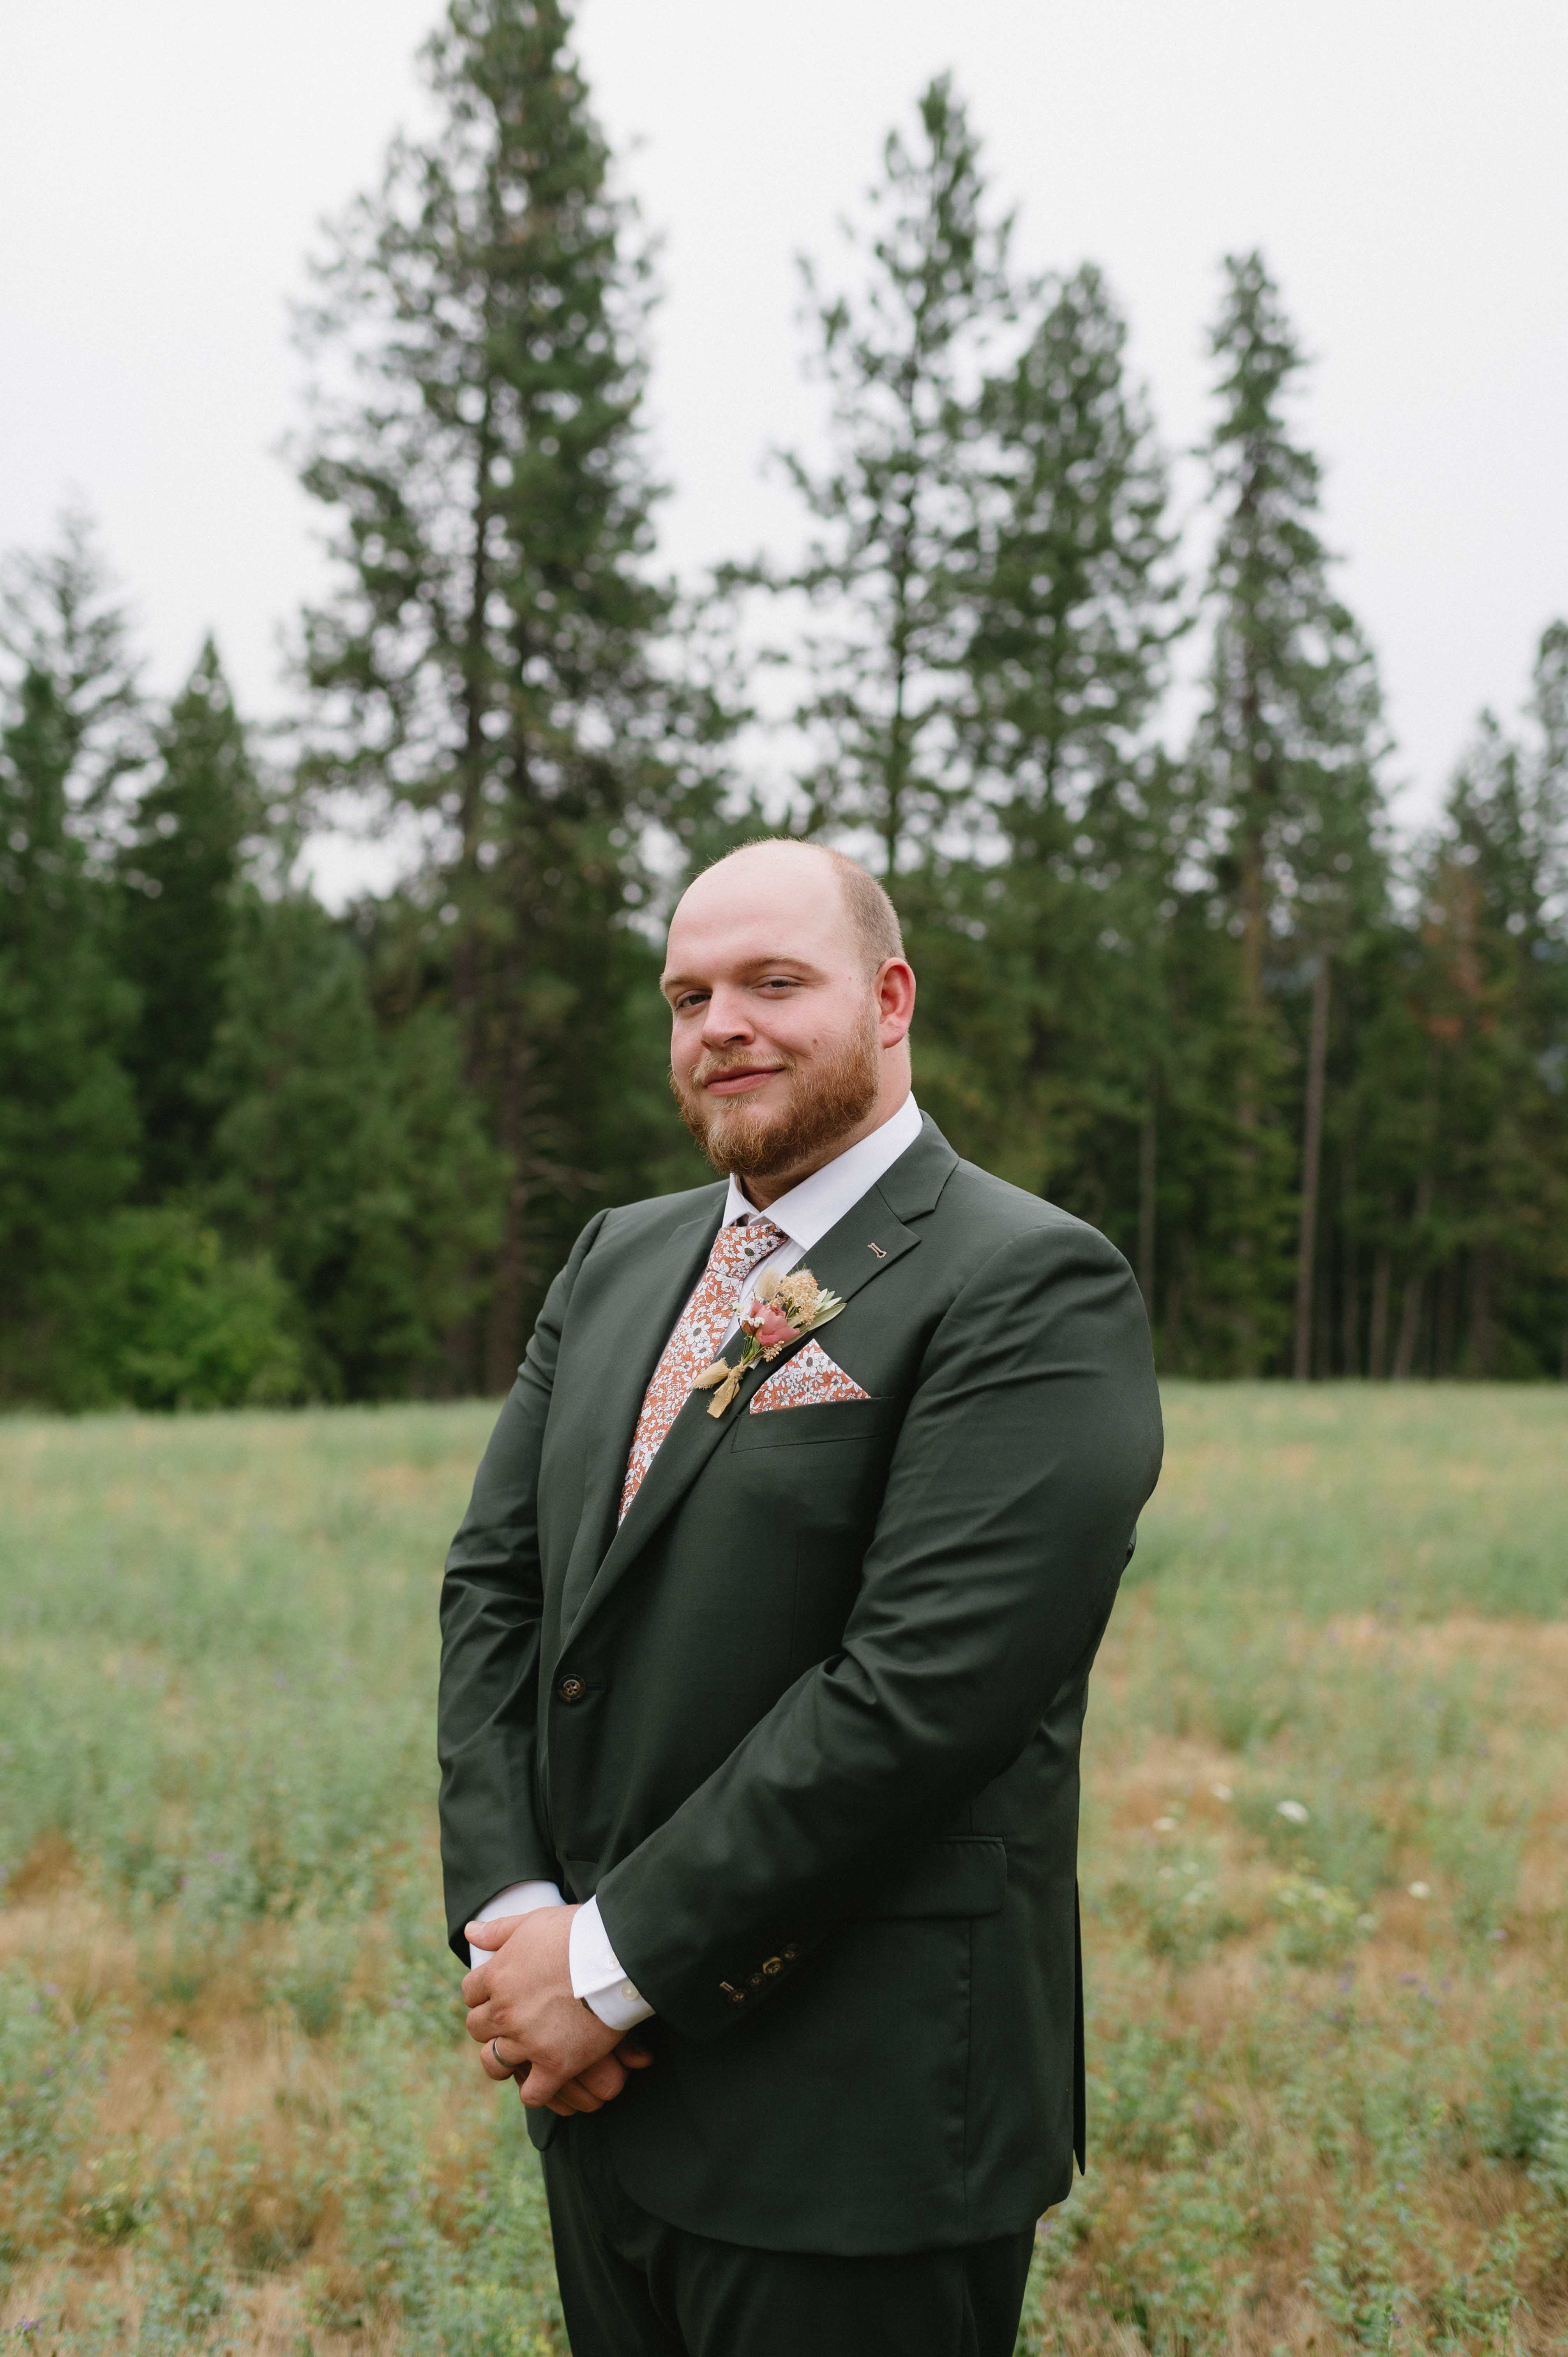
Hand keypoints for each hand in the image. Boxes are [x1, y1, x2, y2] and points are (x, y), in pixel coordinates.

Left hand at [462, 1907, 652, 2113]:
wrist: (615, 1956)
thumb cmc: (576, 1934)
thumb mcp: (534, 1922)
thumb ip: (499, 1930)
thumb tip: (469, 1931)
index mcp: (497, 1976)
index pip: (470, 1993)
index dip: (483, 1993)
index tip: (499, 1994)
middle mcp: (505, 2012)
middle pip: (477, 2027)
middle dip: (490, 2024)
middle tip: (513, 2020)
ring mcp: (528, 2041)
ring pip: (494, 2062)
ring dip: (503, 2058)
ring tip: (520, 2053)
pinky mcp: (555, 2065)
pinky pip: (532, 2093)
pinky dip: (535, 2090)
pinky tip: (545, 2078)